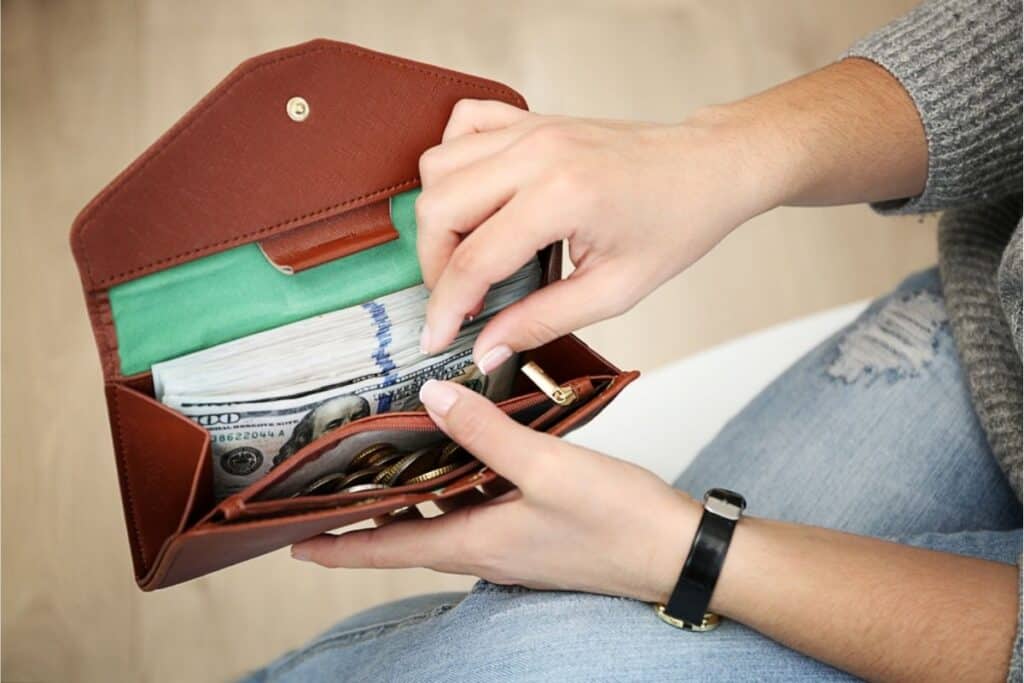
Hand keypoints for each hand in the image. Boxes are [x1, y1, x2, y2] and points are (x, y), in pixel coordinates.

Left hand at [292, 379, 698, 602]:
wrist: (677, 552)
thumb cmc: (618, 520)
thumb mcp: (547, 467)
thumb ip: (486, 432)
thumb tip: (432, 398)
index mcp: (478, 542)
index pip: (389, 549)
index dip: (339, 547)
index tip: (296, 541)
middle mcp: (488, 549)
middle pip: (410, 535)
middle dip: (368, 518)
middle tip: (333, 490)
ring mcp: (513, 543)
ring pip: (446, 518)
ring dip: (413, 497)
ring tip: (386, 463)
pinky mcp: (536, 530)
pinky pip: (481, 507)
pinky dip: (459, 484)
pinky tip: (467, 451)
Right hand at [415, 99, 775, 370]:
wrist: (707, 168)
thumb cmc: (676, 224)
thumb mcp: (615, 291)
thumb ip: (542, 320)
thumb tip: (487, 349)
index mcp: (563, 196)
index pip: (475, 258)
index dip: (446, 306)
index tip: (436, 338)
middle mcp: (537, 153)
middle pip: (439, 206)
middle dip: (434, 264)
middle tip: (459, 300)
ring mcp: (531, 128)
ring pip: (439, 165)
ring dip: (439, 218)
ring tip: (468, 255)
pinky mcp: (532, 119)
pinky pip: (462, 125)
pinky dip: (452, 162)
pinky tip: (475, 197)